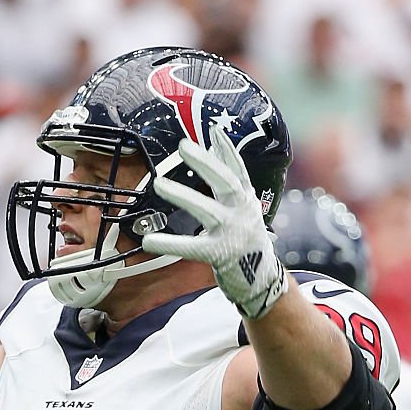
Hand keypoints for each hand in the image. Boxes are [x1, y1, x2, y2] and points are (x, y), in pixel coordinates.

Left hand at [141, 129, 286, 318]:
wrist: (262, 279)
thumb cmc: (245, 239)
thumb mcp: (243, 208)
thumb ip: (231, 183)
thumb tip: (216, 147)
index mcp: (247, 199)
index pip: (237, 169)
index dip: (227, 149)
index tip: (213, 130)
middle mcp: (243, 212)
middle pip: (225, 181)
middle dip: (205, 162)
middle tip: (183, 146)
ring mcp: (233, 233)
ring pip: (207, 210)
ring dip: (183, 195)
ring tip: (159, 184)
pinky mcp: (220, 254)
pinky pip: (191, 247)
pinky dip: (169, 243)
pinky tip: (149, 241)